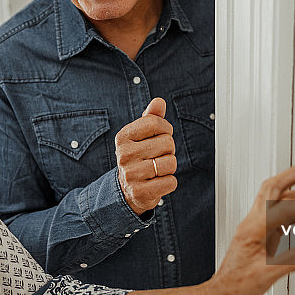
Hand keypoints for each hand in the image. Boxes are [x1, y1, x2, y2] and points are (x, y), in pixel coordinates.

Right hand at [115, 97, 176, 214]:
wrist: (126, 189)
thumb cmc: (139, 157)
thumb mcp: (141, 136)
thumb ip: (151, 117)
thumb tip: (159, 102)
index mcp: (123, 137)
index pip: (155, 123)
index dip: (166, 129)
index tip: (161, 136)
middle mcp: (124, 155)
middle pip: (167, 143)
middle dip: (169, 150)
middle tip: (157, 156)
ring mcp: (131, 174)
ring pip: (171, 163)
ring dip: (169, 167)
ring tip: (156, 170)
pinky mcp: (140, 192)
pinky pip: (171, 182)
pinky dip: (169, 182)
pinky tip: (157, 182)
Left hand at [204, 160, 294, 294]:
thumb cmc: (234, 288)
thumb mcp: (267, 276)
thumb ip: (294, 261)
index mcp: (253, 228)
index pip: (282, 202)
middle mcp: (252, 224)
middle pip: (273, 189)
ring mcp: (254, 229)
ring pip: (276, 201)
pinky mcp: (258, 237)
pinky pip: (277, 216)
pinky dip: (293, 211)